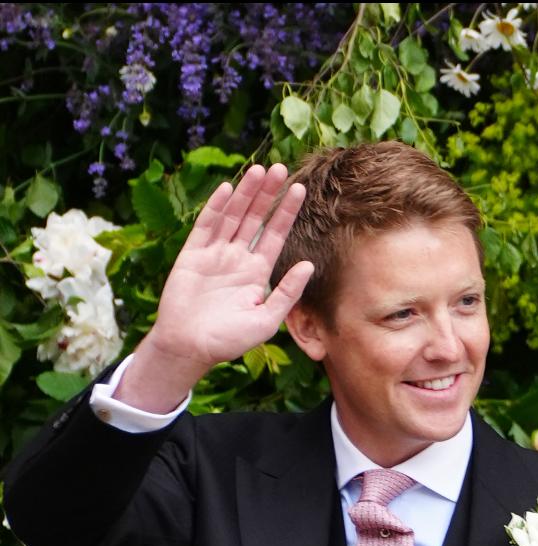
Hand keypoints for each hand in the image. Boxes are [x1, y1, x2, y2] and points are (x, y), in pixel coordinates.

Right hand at [115, 164, 314, 411]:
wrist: (191, 347)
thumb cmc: (230, 340)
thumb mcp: (267, 319)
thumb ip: (287, 292)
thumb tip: (309, 265)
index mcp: (257, 273)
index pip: (275, 236)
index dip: (286, 213)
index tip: (300, 190)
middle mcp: (238, 259)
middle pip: (255, 219)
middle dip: (268, 194)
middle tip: (281, 168)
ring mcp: (215, 254)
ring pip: (233, 216)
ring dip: (245, 194)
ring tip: (259, 170)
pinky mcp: (193, 254)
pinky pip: (206, 226)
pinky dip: (217, 208)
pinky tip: (228, 190)